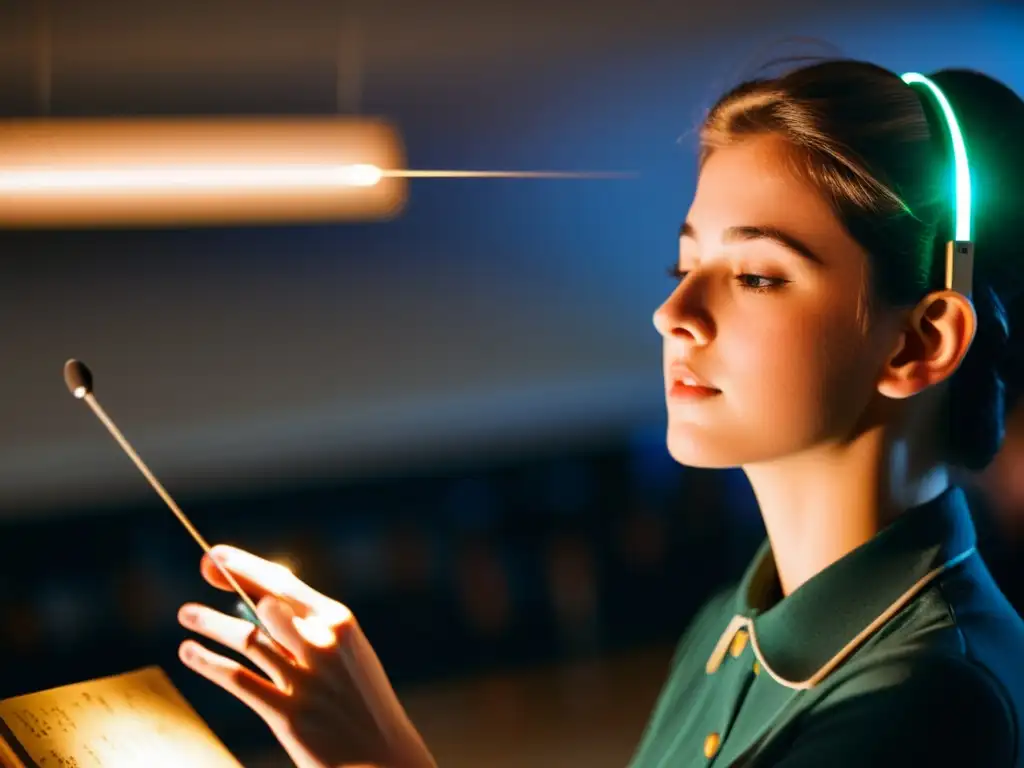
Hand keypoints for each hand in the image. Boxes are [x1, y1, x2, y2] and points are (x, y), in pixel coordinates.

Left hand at [177, 545, 436, 767]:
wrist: (384, 759)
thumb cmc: (360, 702)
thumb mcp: (347, 654)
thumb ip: (309, 628)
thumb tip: (265, 601)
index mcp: (340, 623)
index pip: (285, 583)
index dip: (248, 565)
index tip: (218, 554)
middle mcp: (323, 644)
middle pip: (266, 601)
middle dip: (231, 577)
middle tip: (204, 565)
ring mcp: (306, 679)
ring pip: (248, 638)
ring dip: (210, 621)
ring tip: (186, 613)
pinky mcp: (289, 714)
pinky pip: (238, 680)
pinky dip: (208, 662)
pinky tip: (188, 652)